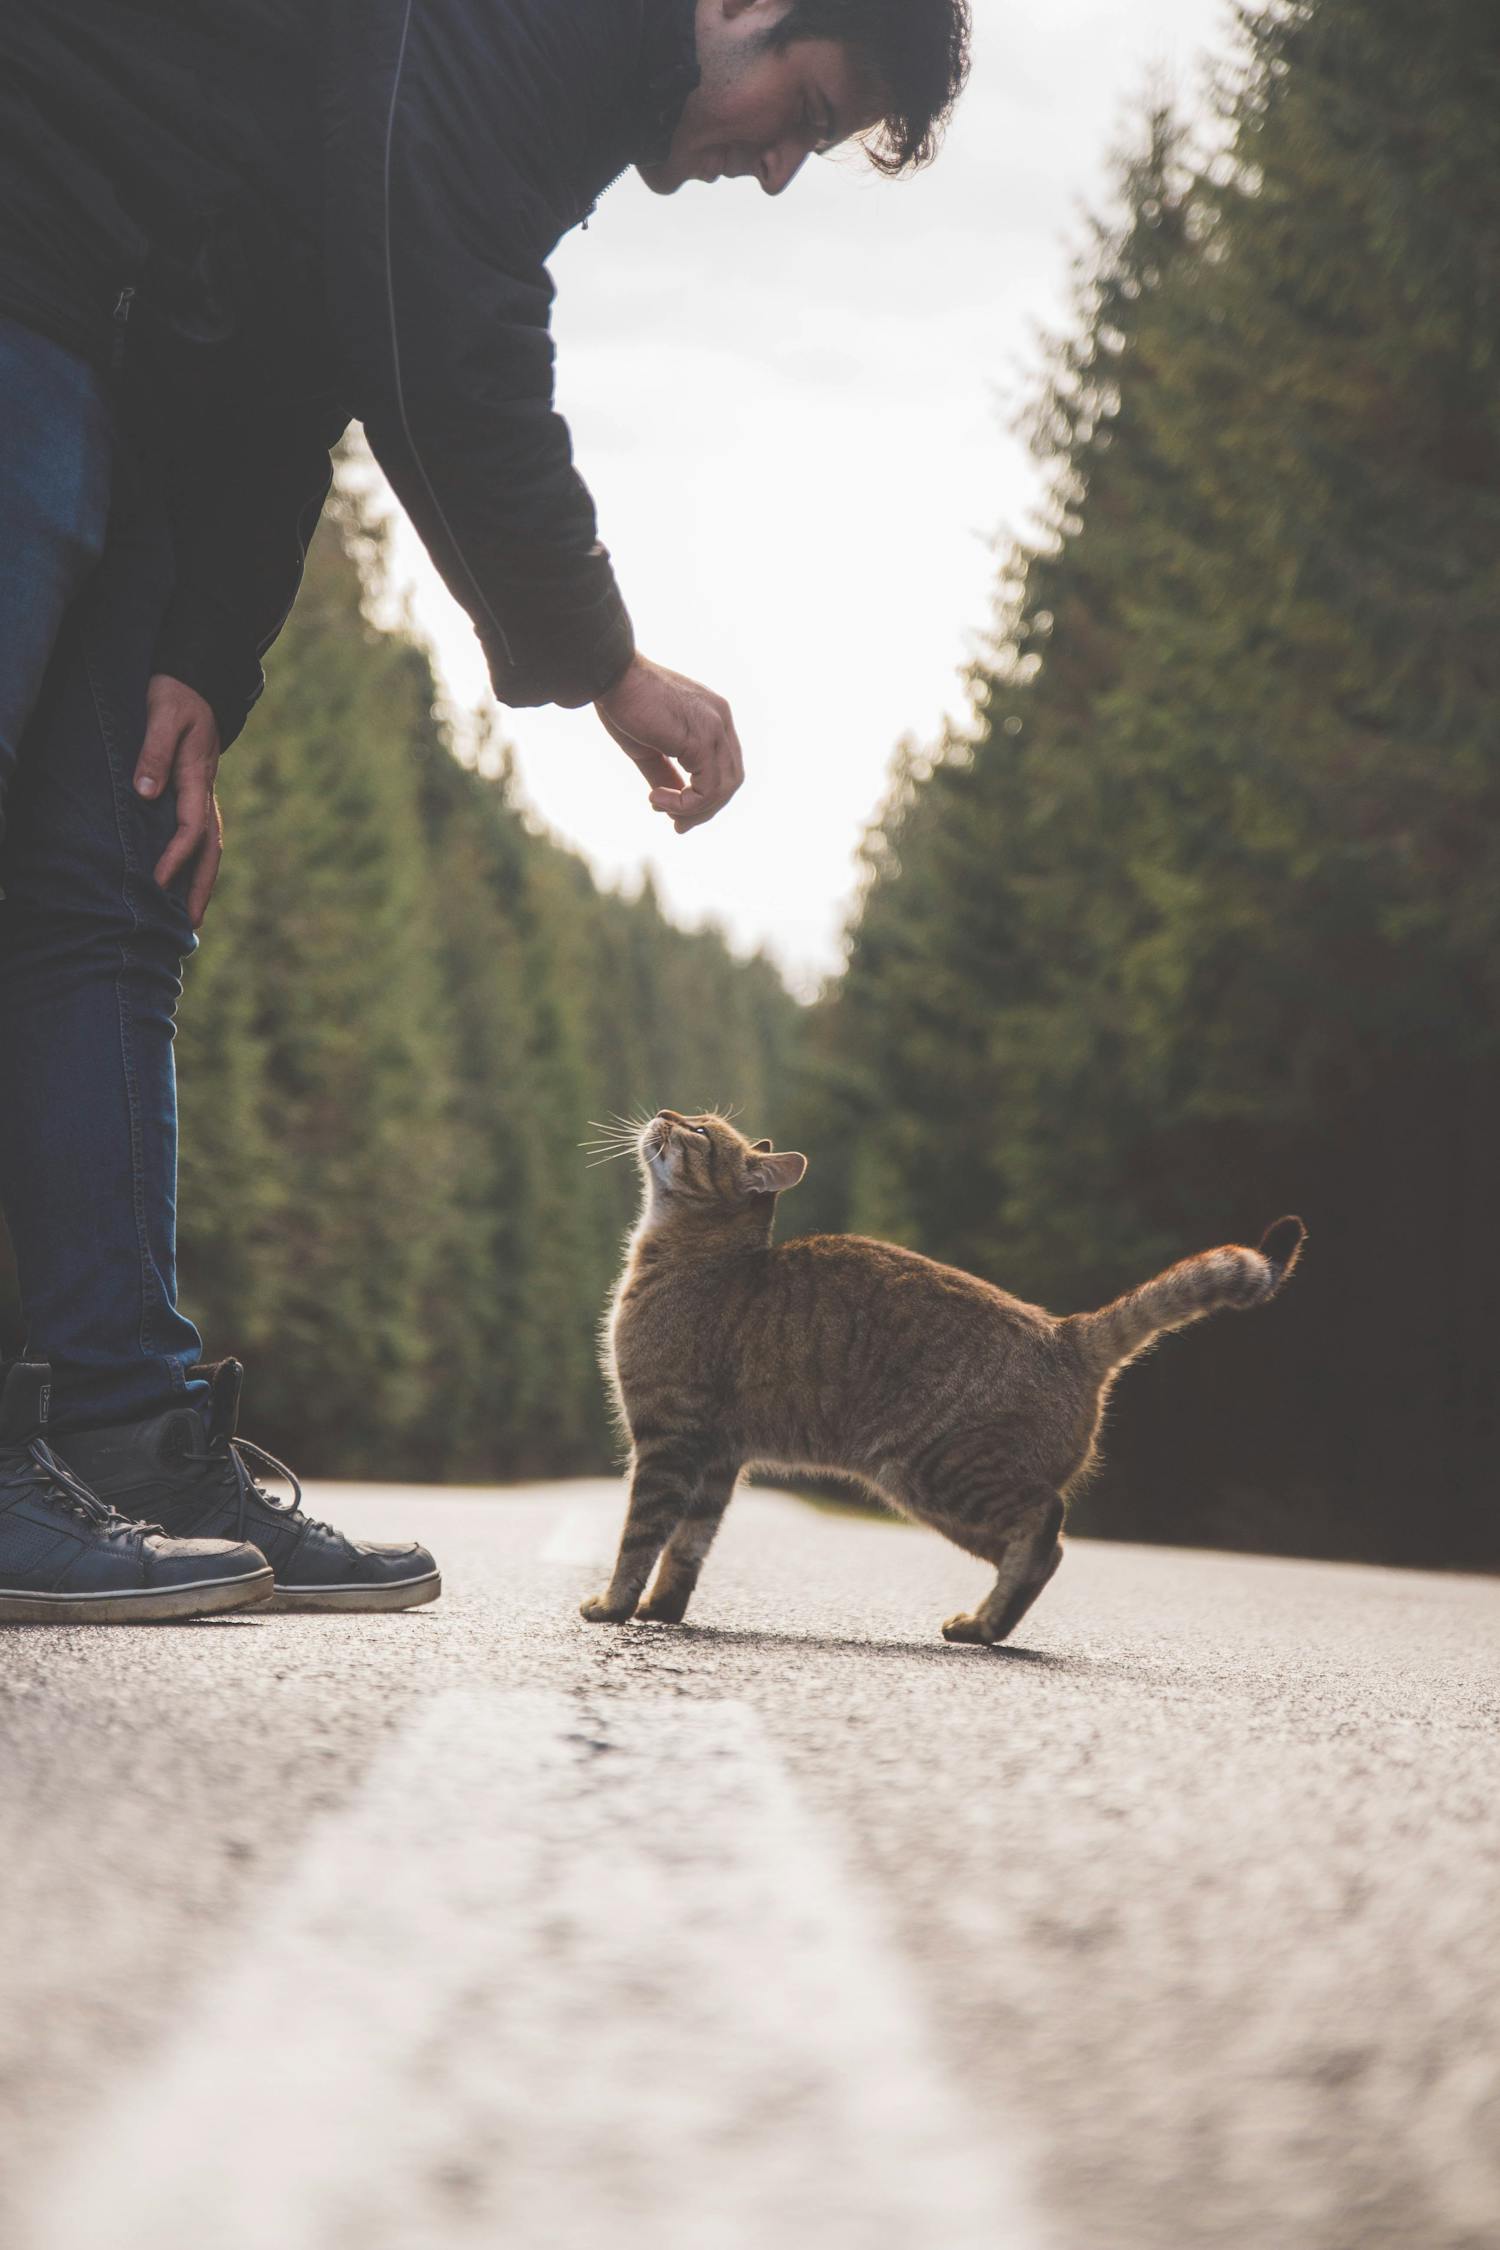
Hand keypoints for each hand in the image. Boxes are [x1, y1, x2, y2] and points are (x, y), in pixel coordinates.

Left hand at [135, 674, 223, 927]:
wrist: (196, 682)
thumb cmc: (174, 696)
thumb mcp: (163, 715)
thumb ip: (155, 751)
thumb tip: (146, 791)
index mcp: (197, 777)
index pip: (190, 828)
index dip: (175, 858)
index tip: (158, 882)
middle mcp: (206, 791)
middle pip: (211, 848)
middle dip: (202, 886)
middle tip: (192, 923)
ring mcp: (205, 793)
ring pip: (211, 845)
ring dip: (204, 880)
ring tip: (194, 915)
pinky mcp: (198, 791)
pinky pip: (203, 834)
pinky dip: (199, 860)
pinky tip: (188, 877)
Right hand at [594, 654, 743, 831]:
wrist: (610, 675)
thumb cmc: (624, 704)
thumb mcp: (649, 748)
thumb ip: (666, 774)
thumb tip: (675, 805)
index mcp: (713, 718)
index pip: (724, 767)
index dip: (705, 796)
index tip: (675, 812)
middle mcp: (721, 721)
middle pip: (730, 781)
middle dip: (704, 810)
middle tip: (676, 824)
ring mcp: (715, 728)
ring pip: (723, 788)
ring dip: (693, 810)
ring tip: (660, 807)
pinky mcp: (702, 738)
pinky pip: (707, 788)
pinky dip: (685, 803)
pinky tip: (657, 798)